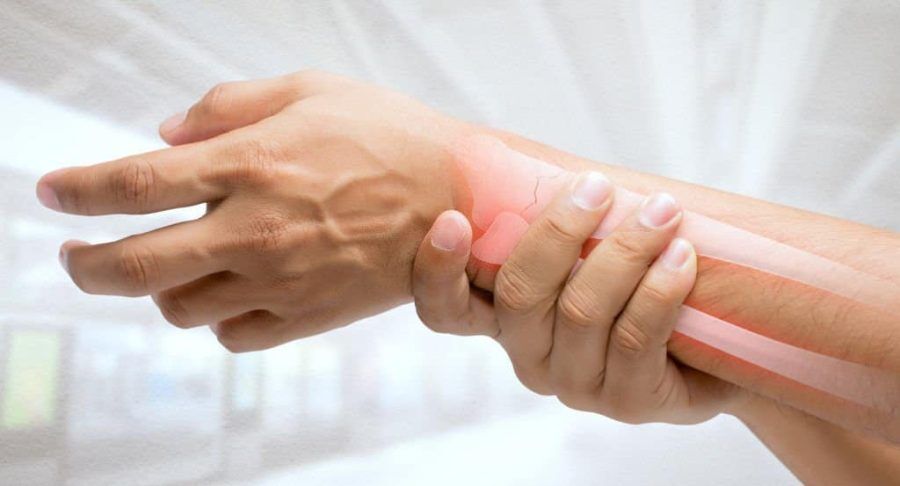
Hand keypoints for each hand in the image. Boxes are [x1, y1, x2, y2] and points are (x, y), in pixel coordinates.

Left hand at [37, 71, 466, 350]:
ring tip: (170, 266)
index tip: (54, 193)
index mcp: (251, 164)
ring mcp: (282, 280)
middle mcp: (256, 229)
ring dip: (159, 289)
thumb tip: (169, 131)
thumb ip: (228, 105)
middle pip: (134, 265)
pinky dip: (216, 319)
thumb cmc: (392, 136)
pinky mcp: (310, 316)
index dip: (77, 189)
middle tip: (76, 256)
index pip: (132, 184)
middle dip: (86, 264)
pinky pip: (235, 336)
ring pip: (181, 308)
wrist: (461, 197)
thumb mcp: (310, 89)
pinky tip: (228, 291)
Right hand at [412, 173, 744, 423]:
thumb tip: (555, 164)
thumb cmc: (646, 274)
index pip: (446, 309)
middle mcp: (530, 355)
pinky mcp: (627, 401)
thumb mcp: (594, 243)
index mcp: (504, 318)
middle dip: (558, 232)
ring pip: (580, 311)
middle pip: (519, 295)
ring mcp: (575, 383)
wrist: (722, 335)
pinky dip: (658, 289)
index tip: (453, 218)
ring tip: (663, 212)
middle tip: (598, 187)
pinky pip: (634, 338)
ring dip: (624, 251)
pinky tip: (681, 256)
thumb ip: (565, 219)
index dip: (438, 270)